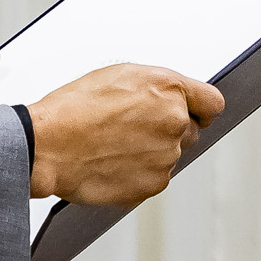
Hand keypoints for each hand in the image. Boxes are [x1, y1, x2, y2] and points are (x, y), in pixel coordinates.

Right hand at [26, 64, 224, 205]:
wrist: (49, 145)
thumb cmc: (74, 108)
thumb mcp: (119, 76)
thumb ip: (159, 88)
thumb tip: (175, 100)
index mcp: (169, 89)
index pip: (211, 103)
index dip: (201, 109)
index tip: (197, 114)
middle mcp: (175, 121)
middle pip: (191, 131)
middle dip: (169, 131)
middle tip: (133, 130)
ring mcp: (167, 156)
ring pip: (169, 156)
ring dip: (150, 153)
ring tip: (113, 145)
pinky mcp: (154, 183)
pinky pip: (154, 177)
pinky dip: (138, 173)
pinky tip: (112, 162)